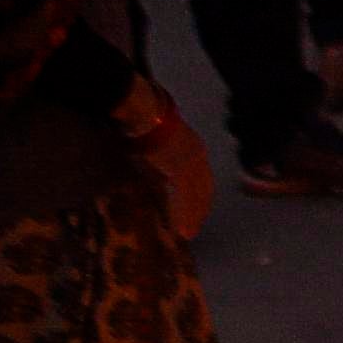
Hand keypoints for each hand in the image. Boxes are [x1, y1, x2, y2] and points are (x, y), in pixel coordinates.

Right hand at [117, 78, 211, 235]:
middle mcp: (196, 154)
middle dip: (200, 208)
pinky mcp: (181, 168)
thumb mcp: (149, 142)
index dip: (199, 194)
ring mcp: (192, 161)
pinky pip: (186, 197)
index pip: (200, 176)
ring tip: (187, 233)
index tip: (197, 208)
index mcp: (191, 146)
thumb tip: (140, 166)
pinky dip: (185, 214)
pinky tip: (182, 229)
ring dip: (193, 216)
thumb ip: (151, 159)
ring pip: (197, 196)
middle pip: (203, 188)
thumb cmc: (140, 120)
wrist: (141, 109)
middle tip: (193, 226)